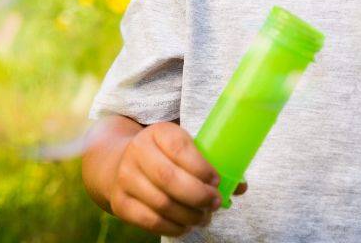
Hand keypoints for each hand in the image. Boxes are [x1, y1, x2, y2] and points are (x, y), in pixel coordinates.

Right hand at [110, 122, 247, 236]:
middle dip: (198, 195)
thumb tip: (241, 186)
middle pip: (169, 178)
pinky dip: (173, 228)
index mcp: (158, 133)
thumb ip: (208, 163)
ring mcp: (126, 178)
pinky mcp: (121, 203)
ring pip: (162, 203)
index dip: (201, 168)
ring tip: (203, 217)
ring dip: (189, 215)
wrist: (119, 163)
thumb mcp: (181, 147)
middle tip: (215, 203)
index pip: (180, 148)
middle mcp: (137, 152)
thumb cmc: (164, 155)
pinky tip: (185, 226)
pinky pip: (150, 221)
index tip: (217, 181)